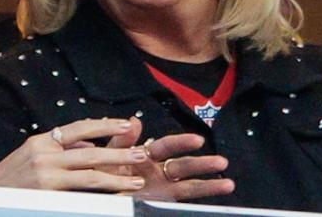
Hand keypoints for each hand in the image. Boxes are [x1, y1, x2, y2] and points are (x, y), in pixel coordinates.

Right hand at [0, 118, 149, 191]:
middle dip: (119, 150)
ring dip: (117, 175)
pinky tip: (116, 196)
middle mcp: (44, 152)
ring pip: (90, 172)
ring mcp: (46, 172)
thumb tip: (87, 146)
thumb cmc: (7, 183)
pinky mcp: (47, 191)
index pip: (78, 128)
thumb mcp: (28, 159)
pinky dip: (101, 193)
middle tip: (142, 151)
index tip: (127, 123)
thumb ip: (57, 152)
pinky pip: (81, 191)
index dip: (104, 125)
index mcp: (40, 141)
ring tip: (137, 179)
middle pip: (91, 149)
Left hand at [109, 125, 233, 200]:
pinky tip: (215, 193)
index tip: (198, 140)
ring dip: (208, 184)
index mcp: (144, 154)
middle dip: (202, 164)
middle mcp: (157, 170)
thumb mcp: (107, 153)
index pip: (167, 146)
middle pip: (183, 166)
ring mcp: (161, 188)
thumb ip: (120, 140)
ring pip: (188, 185)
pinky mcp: (161, 201)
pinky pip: (182, 200)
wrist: (93, 193)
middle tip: (221, 161)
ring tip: (228, 184)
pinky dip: (200, 196)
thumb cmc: (100, 170)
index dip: (181, 143)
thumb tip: (135, 120)